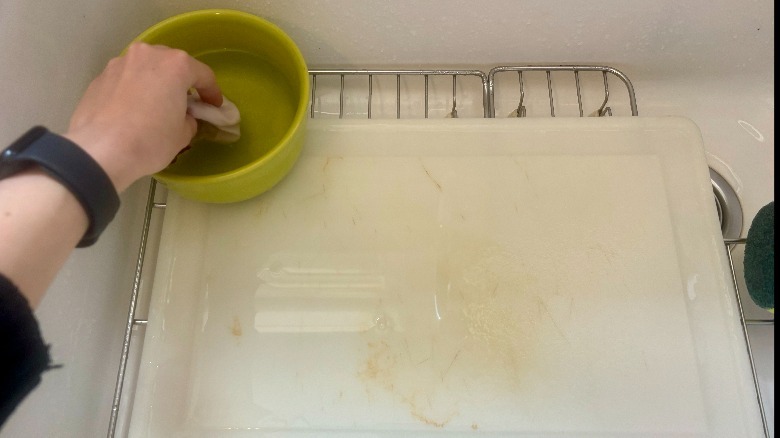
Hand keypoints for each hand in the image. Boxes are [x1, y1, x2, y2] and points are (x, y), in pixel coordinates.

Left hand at [64, 42, 221, 191]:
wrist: (101, 150)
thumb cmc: (150, 141)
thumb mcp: (183, 134)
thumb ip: (189, 119)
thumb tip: (183, 117)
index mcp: (175, 65)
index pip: (203, 74)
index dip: (212, 92)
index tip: (214, 106)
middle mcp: (147, 55)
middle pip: (172, 64)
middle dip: (181, 82)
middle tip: (185, 103)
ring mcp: (120, 63)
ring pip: (145, 69)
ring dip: (154, 83)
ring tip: (155, 106)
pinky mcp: (100, 77)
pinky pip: (125, 80)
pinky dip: (133, 90)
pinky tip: (132, 111)